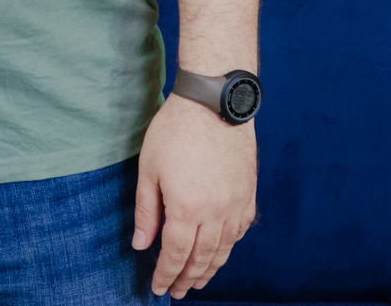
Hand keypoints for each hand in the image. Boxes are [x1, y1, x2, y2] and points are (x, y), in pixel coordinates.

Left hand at [131, 95, 256, 297]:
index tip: (159, 289)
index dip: (166, 274)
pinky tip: (220, 252)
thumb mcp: (149, 169)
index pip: (176, 254)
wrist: (214, 103)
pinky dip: (228, 247)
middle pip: (202, 258)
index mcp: (187, 208)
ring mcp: (236, 205)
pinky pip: (240, 231)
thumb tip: (141, 245)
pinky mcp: (249, 195)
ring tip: (197, 281)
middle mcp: (216, 213)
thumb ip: (147, 211)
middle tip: (177, 291)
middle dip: (187, 278)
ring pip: (224, 249)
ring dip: (210, 269)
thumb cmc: (174, 132)